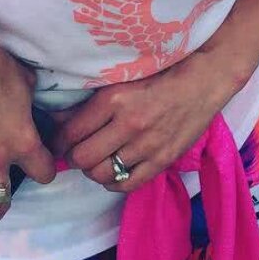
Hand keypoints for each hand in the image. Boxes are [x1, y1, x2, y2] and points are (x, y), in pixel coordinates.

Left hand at [55, 54, 226, 194]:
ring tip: (96, 161)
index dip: (58, 141)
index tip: (58, 143)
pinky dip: (114, 183)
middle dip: (74, 157)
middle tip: (77, 152)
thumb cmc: (159, 75)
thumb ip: (90, 100)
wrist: (203, 81)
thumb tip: (56, 118)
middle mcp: (128, 124)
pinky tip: (114, 173)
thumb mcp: (120, 79)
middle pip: (82, 158)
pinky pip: (127, 184)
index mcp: (114, 99)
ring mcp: (147, 146)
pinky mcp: (162, 160)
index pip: (70, 133)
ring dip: (93, 171)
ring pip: (102, 174)